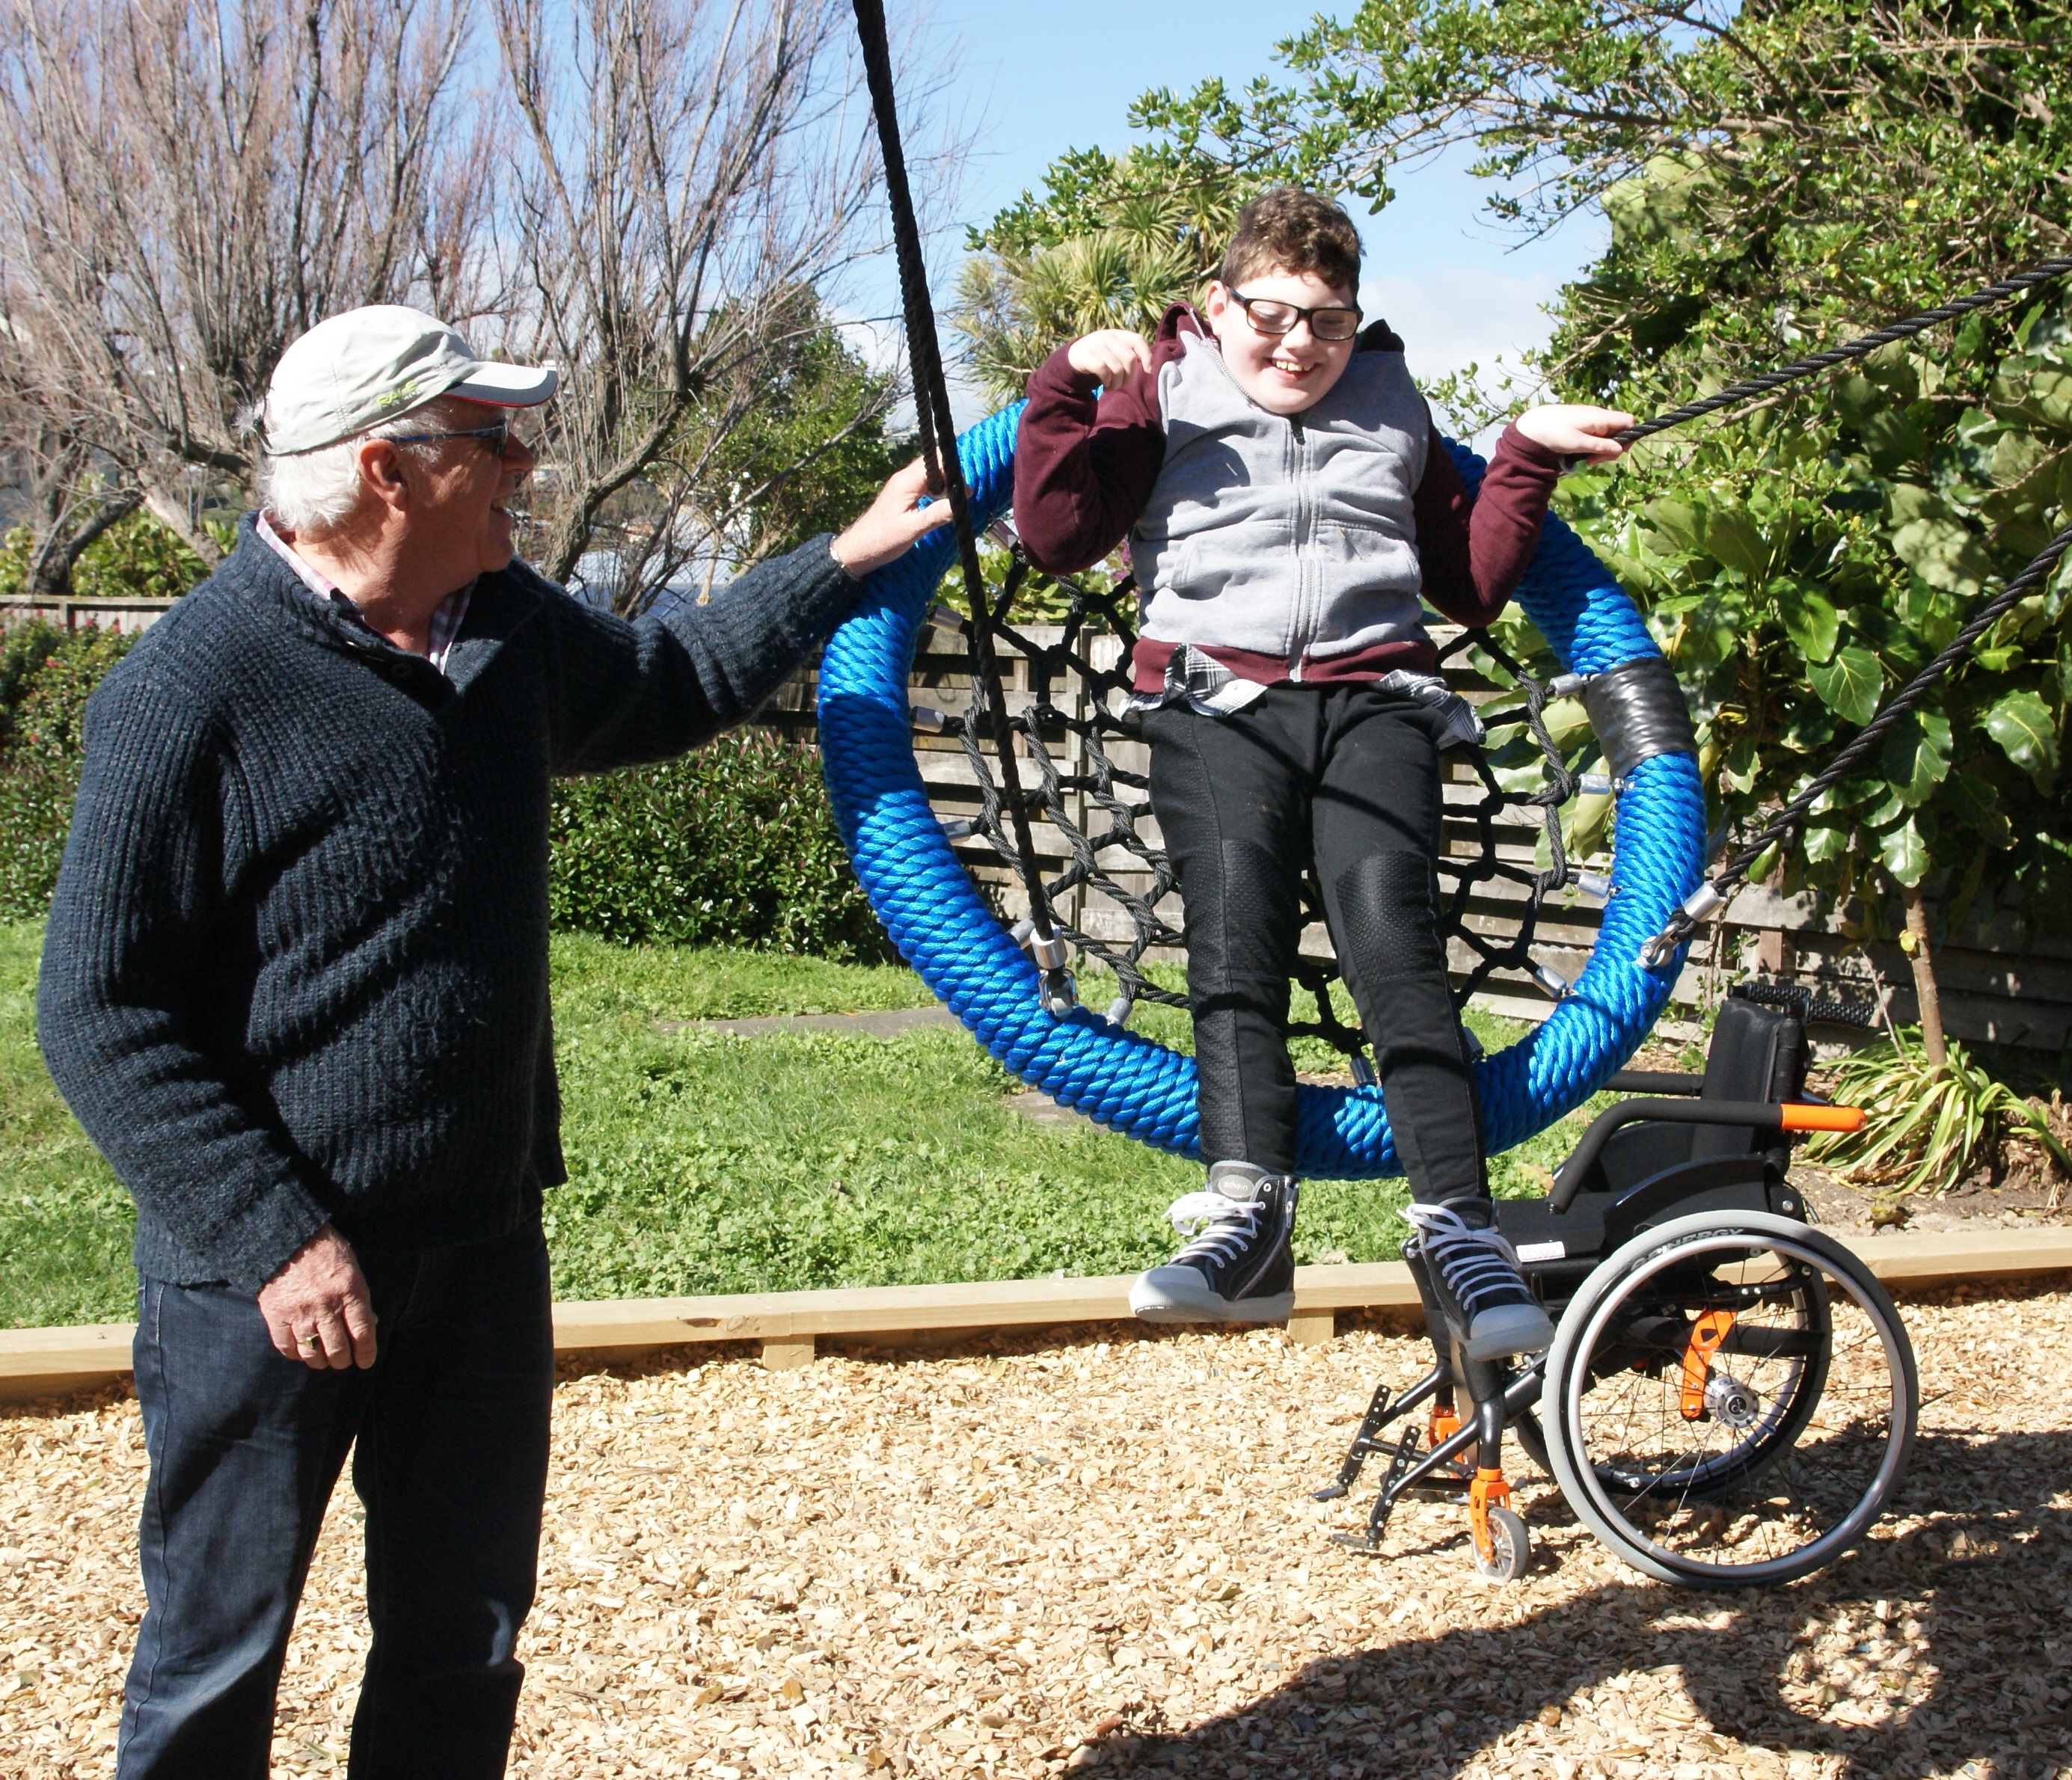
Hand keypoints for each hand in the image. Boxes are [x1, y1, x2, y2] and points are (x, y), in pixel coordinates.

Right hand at [258, 1224, 376, 1369]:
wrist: (287, 1238)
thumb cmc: (325, 1252)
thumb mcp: (352, 1269)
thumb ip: (358, 1298)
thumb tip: (369, 1325)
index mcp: (350, 1291)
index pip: (363, 1332)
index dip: (366, 1353)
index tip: (365, 1362)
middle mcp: (327, 1305)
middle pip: (338, 1348)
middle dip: (343, 1361)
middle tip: (342, 1361)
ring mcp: (300, 1312)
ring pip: (312, 1353)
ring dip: (320, 1361)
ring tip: (323, 1360)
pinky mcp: (276, 1315)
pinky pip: (286, 1347)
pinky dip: (295, 1354)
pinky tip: (301, 1351)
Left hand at [829, 457, 954, 577]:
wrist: (859, 549)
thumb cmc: (884, 540)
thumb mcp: (914, 529)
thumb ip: (937, 514)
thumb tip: (960, 504)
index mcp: (906, 482)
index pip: (936, 462)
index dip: (954, 474)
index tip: (965, 493)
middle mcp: (903, 478)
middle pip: (933, 463)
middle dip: (950, 476)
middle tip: (960, 497)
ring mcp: (902, 484)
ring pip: (929, 473)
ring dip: (943, 484)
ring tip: (951, 503)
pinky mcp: (901, 493)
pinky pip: (923, 483)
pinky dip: (934, 490)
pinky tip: (939, 505)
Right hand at [1066, 329, 1152, 389]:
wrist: (1074, 356)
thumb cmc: (1101, 356)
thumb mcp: (1114, 350)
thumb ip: (1129, 353)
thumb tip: (1148, 365)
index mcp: (1118, 334)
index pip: (1138, 340)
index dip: (1147, 355)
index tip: (1148, 371)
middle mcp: (1107, 336)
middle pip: (1129, 358)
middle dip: (1129, 377)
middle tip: (1122, 384)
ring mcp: (1095, 345)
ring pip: (1117, 368)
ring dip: (1117, 383)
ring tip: (1112, 387)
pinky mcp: (1085, 356)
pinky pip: (1103, 371)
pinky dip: (1107, 381)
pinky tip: (1104, 385)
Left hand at [1513, 403, 1635, 463]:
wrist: (1535, 425)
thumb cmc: (1555, 432)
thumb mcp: (1577, 443)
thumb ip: (1599, 446)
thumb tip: (1620, 449)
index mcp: (1600, 418)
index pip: (1628, 421)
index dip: (1628, 436)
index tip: (1615, 451)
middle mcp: (1600, 417)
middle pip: (1620, 432)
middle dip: (1612, 449)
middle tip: (1594, 461)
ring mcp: (1593, 421)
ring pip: (1609, 437)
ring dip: (1602, 450)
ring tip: (1587, 460)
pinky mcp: (1586, 426)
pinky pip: (1599, 437)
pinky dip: (1595, 447)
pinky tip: (1583, 455)